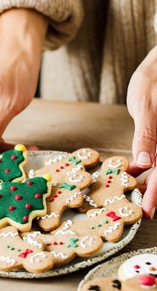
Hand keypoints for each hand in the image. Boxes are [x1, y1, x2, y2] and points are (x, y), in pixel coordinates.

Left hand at [127, 45, 156, 218]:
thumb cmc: (154, 79)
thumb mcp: (146, 106)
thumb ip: (147, 136)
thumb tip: (145, 164)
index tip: (148, 211)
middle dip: (155, 192)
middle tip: (143, 210)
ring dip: (152, 181)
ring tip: (136, 193)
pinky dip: (147, 165)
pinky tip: (135, 170)